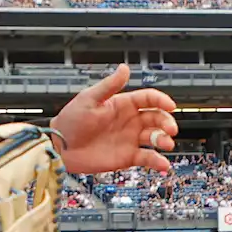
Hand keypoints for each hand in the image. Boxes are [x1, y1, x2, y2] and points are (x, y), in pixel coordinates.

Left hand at [50, 64, 177, 174]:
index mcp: (122, 105)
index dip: (161, 101)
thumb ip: (109, 85)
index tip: (170, 105)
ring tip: (166, 144)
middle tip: (170, 128)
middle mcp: (130, 121)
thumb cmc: (71, 121)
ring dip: (164, 140)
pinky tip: (163, 164)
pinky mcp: (127, 157)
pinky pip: (147, 158)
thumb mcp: (89, 99)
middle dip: (166, 122)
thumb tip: (124, 68)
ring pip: (155, 137)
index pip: (148, 99)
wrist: (60, 147)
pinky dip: (157, 161)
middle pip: (156, 118)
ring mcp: (129, 139)